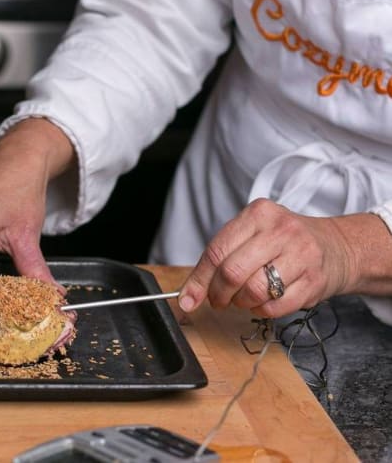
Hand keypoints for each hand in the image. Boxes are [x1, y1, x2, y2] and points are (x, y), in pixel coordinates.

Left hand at [176, 198, 391, 317]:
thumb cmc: (284, 242)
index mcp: (258, 214)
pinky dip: (261, 310)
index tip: (188, 299)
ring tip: (244, 298)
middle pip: (232, 272)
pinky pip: (274, 307)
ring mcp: (301, 255)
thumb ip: (219, 258)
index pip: (216, 251)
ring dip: (241, 303)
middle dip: (218, 294)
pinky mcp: (315, 281)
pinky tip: (263, 301)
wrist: (337, 247)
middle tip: (218, 301)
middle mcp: (281, 230)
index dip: (198, 280)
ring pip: (253, 291)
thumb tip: (188, 295)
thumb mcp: (251, 235)